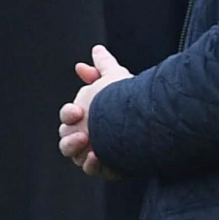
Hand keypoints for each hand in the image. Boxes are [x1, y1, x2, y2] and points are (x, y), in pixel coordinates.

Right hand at [56, 44, 132, 178]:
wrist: (152, 120)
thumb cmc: (130, 100)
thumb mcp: (119, 81)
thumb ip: (105, 66)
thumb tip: (97, 49)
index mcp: (83, 118)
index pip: (67, 118)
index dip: (68, 114)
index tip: (77, 110)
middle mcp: (86, 136)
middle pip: (65, 140)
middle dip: (69, 138)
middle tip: (82, 134)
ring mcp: (95, 152)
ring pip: (75, 157)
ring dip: (77, 151)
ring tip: (89, 146)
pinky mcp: (108, 167)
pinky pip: (95, 170)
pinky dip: (94, 166)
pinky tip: (100, 158)